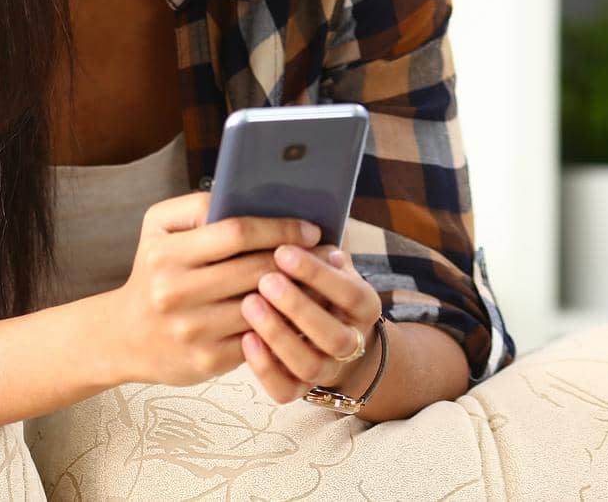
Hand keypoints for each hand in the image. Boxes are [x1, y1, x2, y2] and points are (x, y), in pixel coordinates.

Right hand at [104, 191, 324, 387]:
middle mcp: (175, 291)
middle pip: (256, 270)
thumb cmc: (153, 271)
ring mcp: (192, 329)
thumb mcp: (158, 228)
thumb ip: (196, 207)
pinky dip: (283, 324)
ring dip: (299, 294)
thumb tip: (247, 199)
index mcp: (165, 253)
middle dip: (298, 260)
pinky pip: (259, 339)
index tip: (309, 228)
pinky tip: (299, 312)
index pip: (235, 232)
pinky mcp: (207, 360)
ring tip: (322, 280)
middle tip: (328, 253)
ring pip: (263, 307)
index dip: (278, 228)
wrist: (126, 335)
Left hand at [238, 239, 383, 403]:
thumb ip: (318, 247)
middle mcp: (351, 342)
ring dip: (279, 335)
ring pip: (309, 364)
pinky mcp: (297, 388)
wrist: (326, 338)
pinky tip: (244, 339)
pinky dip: (265, 367)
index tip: (285, 251)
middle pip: (334, 336)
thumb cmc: (316, 285)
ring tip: (250, 304)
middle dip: (299, 306)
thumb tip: (295, 218)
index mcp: (363, 306)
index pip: (352, 293)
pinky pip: (284, 389)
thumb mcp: (326, 262)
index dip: (319, 274)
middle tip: (265, 279)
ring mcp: (325, 369)